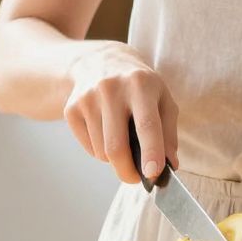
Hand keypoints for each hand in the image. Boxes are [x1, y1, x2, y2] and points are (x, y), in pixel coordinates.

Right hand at [64, 44, 179, 184]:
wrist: (100, 62)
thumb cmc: (140, 86)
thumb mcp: (163, 99)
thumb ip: (169, 133)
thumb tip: (170, 166)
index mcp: (140, 84)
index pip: (146, 124)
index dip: (151, 152)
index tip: (153, 174)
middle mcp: (111, 88)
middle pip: (116, 147)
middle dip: (128, 172)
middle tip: (137, 178)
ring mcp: (87, 98)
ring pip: (102, 152)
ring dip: (115, 159)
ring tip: (123, 140)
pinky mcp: (71, 109)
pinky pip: (89, 148)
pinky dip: (100, 151)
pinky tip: (106, 132)